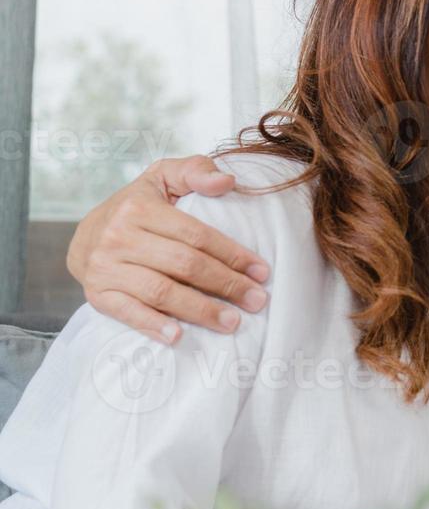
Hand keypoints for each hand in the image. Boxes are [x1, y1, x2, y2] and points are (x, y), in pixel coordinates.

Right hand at [67, 156, 271, 343]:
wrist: (85, 234)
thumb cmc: (139, 206)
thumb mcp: (164, 177)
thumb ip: (197, 171)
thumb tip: (228, 181)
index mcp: (140, 208)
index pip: (197, 235)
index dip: (233, 254)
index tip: (262, 272)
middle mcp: (119, 237)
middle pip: (184, 265)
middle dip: (226, 285)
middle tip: (257, 301)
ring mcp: (106, 268)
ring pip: (161, 291)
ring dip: (200, 310)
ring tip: (232, 322)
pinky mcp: (97, 294)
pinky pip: (127, 312)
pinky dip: (152, 325)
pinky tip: (178, 336)